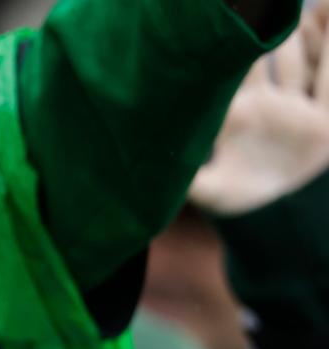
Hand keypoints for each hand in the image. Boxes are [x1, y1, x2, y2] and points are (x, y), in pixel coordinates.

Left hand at [190, 7, 328, 216]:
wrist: (272, 219)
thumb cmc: (234, 202)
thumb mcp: (206, 190)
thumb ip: (184, 180)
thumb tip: (145, 177)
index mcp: (236, 111)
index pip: (234, 69)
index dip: (233, 43)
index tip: (228, 14)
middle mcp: (267, 103)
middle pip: (274, 55)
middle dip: (274, 24)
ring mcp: (296, 109)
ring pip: (306, 61)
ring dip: (313, 32)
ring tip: (319, 3)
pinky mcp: (322, 122)